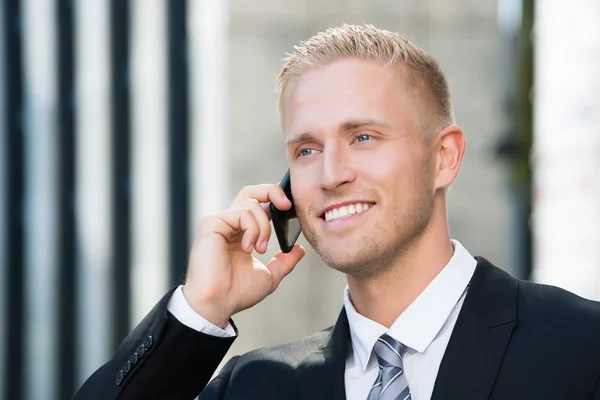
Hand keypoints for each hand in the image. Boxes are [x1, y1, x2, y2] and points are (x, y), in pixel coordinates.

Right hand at [182, 184, 305, 327]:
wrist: (218, 303)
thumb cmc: (237, 293)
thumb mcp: (269, 275)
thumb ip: (284, 261)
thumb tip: (300, 249)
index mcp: (241, 233)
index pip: (259, 205)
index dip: (276, 202)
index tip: (292, 211)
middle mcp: (230, 224)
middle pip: (251, 191)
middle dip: (272, 191)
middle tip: (286, 206)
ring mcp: (220, 222)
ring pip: (251, 203)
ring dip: (264, 227)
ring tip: (260, 249)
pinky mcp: (212, 223)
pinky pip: (241, 212)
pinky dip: (252, 229)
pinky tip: (247, 248)